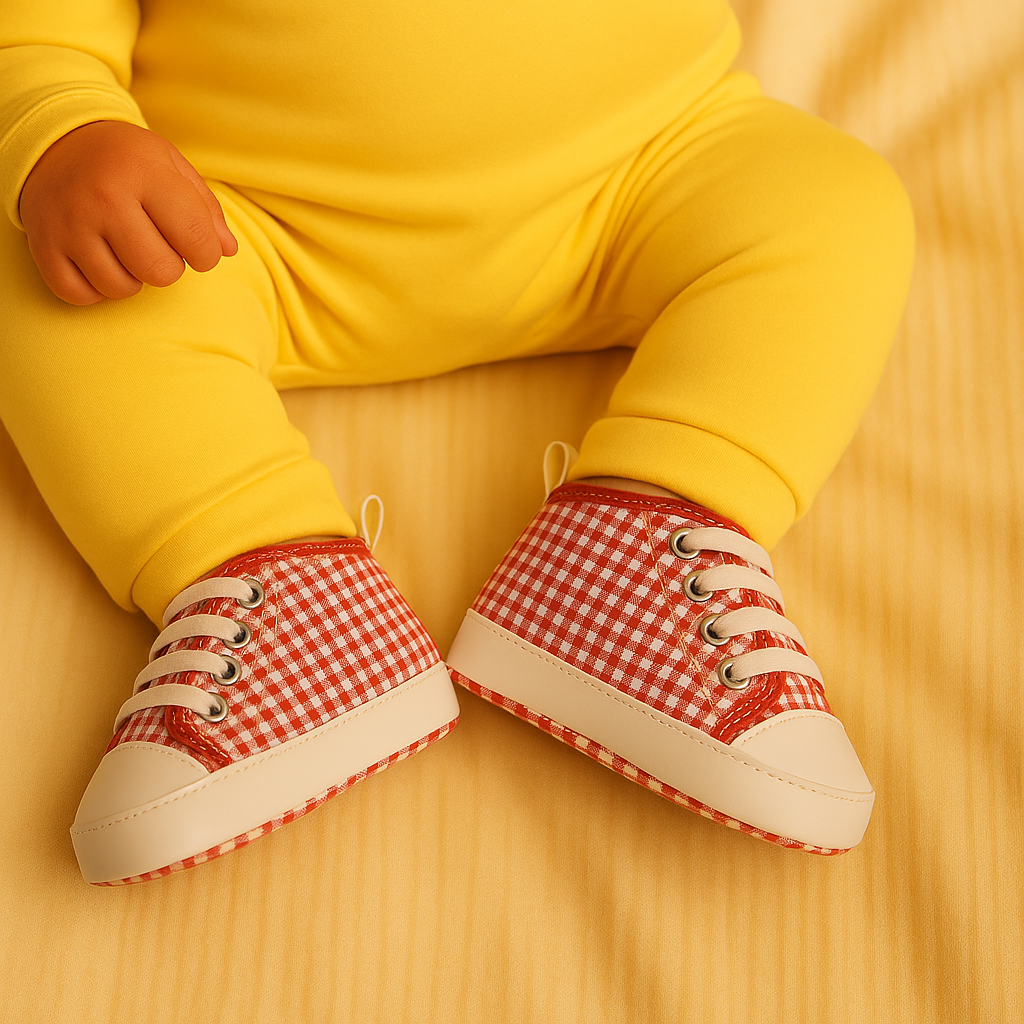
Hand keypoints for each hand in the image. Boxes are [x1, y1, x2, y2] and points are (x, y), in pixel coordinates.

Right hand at [18, 120, 237, 304]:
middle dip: (169, 267)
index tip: (198, 247)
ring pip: (121, 288)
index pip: (197, 239)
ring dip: (132, 278)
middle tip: (157, 245)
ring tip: (126, 249)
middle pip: (161, 273)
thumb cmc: (127, 161)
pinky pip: (80, 295)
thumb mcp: (171, 167)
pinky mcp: (43, 246)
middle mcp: (103, 198)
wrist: (55, 142)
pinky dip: (95, 288)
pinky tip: (99, 261)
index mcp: (143, 173)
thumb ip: (207, 209)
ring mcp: (69, 224)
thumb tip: (227, 250)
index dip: (207, 254)